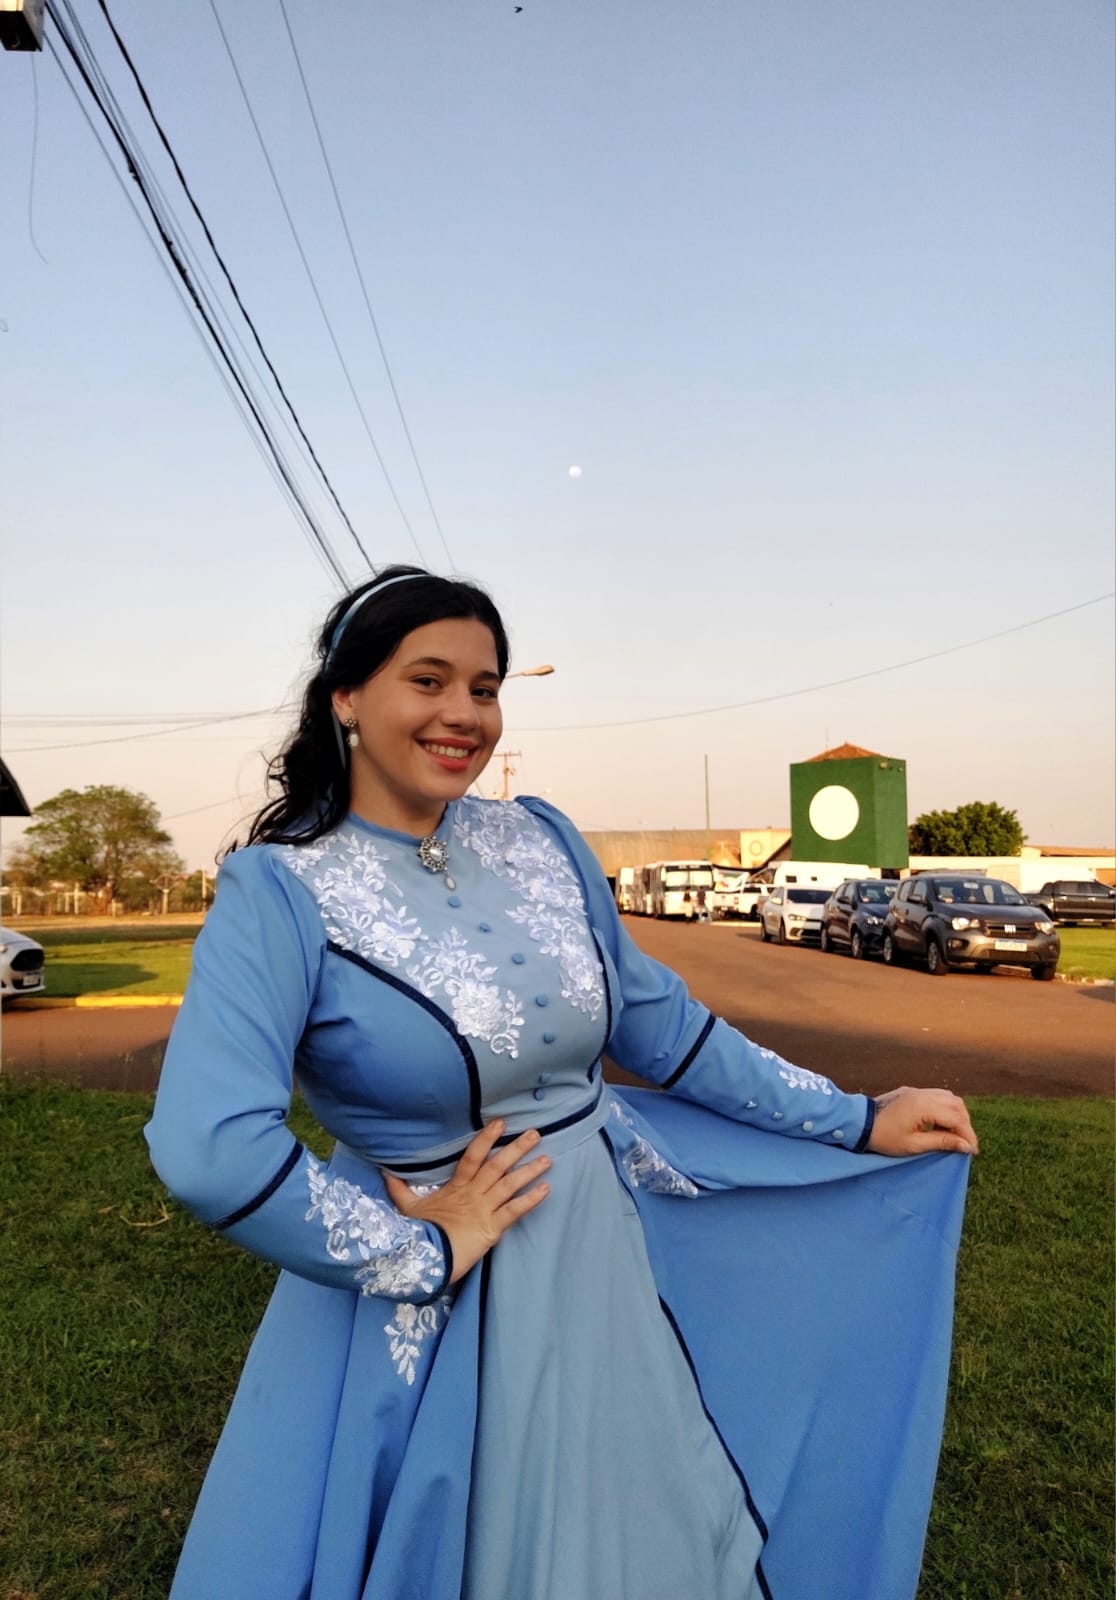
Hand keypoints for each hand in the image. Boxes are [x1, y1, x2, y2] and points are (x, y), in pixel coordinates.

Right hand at [383, 1120, 550, 1283]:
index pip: (473, 1157)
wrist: (425, 1258)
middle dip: (517, 1148)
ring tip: (547, 1159)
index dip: (486, 1139)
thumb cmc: (419, 1232)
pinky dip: (531, 1200)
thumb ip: (400, 1189)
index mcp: (456, 1187)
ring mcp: (484, 1209)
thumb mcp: (408, 1208)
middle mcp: (473, 1193)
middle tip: (535, 1133)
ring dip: (529, 1171)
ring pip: (509, 1185)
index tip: (500, 1123)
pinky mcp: (492, 1228)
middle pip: (497, 1165)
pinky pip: (514, 1211)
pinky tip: (546, 1189)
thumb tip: (385, 1172)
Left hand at [868, 1086, 978, 1157]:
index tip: (972, 1151)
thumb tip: (966, 1146)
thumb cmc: (884, 1137)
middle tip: (965, 1144)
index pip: (956, 1119)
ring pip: (948, 1097)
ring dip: (956, 1115)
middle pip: (956, 1105)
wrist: (857, 1122)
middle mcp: (922, 1094)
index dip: (968, 1135)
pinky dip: (944, 1108)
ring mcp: (916, 1091)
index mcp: (924, 1106)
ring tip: (953, 1135)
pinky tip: (939, 1124)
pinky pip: (935, 1096)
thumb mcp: (914, 1145)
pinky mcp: (910, 1092)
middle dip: (964, 1124)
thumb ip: (942, 1142)